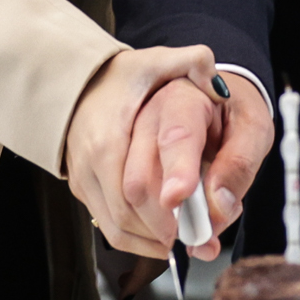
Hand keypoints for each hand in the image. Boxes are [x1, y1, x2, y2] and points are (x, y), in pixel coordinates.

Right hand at [64, 44, 218, 256]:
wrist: (79, 79)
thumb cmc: (124, 75)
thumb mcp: (159, 60)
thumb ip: (194, 64)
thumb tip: (220, 86)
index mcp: (112, 133)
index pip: (138, 182)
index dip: (169, 207)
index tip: (199, 221)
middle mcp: (92, 160)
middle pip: (130, 213)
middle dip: (168, 230)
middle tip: (202, 234)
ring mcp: (84, 177)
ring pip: (118, 227)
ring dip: (155, 240)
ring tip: (190, 238)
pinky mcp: (82, 188)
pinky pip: (109, 226)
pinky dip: (139, 238)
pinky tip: (164, 236)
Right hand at [127, 69, 279, 259]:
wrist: (202, 99)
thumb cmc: (229, 113)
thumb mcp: (253, 127)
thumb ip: (240, 164)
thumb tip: (217, 208)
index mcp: (179, 101)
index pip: (174, 139)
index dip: (177, 173)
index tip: (180, 200)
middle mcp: (136, 121)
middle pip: (138, 183)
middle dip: (170, 223)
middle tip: (204, 236)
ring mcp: (110, 146)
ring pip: (120, 208)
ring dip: (156, 235)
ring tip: (191, 231)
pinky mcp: (97, 173)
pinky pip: (110, 221)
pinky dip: (139, 239)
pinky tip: (165, 235)